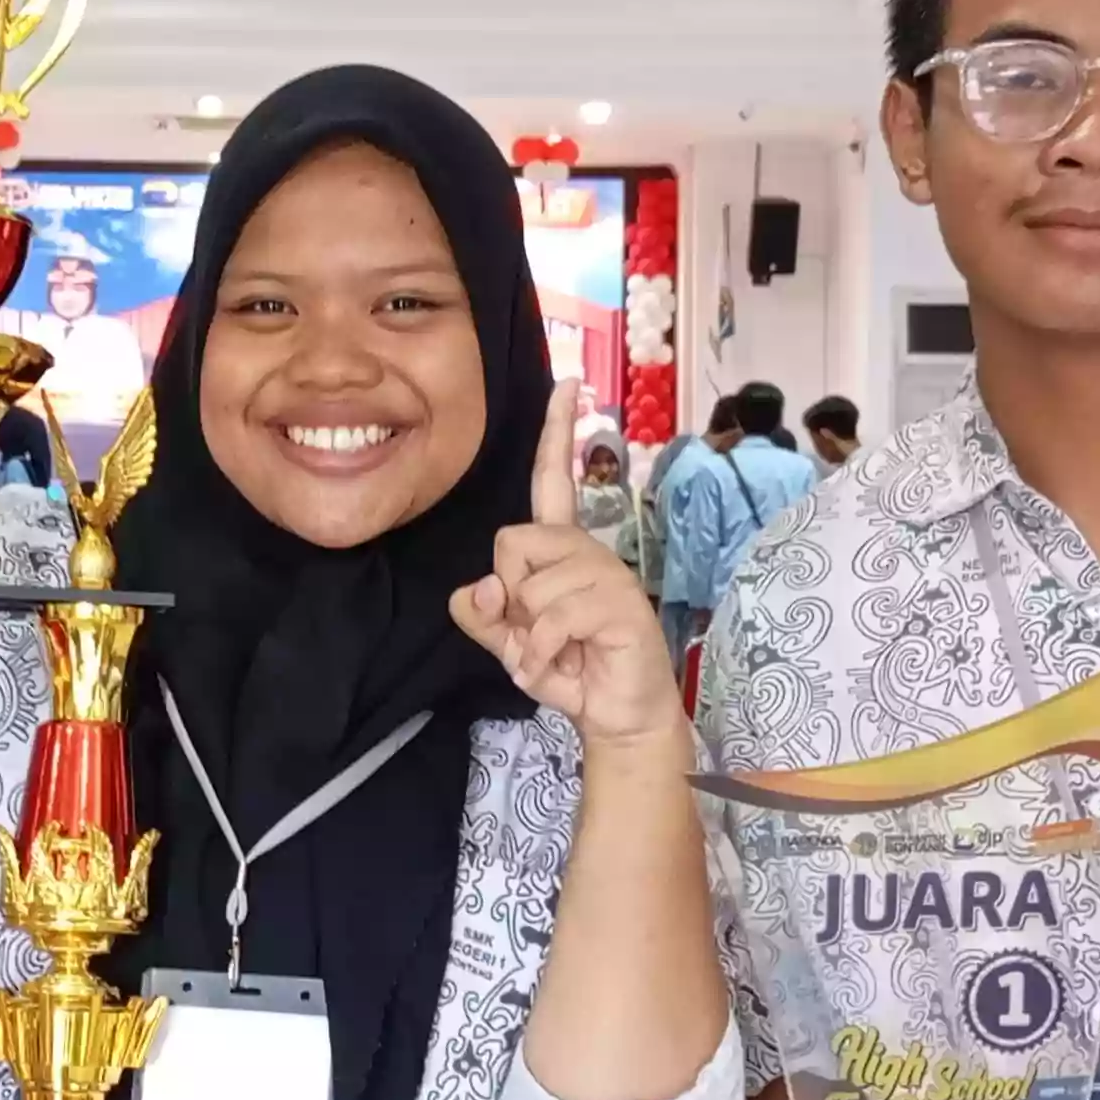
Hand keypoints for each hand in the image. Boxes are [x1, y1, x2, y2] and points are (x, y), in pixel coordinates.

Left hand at [451, 383, 681, 752]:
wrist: (616, 717)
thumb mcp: (507, 641)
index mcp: (562, 548)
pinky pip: (551, 617)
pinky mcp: (620, 605)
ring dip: (526, 636)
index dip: (556, 431)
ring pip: (529, 586)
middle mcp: (587, 550)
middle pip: (512, 541)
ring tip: (556, 653)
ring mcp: (608, 575)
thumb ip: (479, 614)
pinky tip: (562, 667)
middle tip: (536, 632)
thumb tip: (480, 585)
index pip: (553, 479)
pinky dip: (540, 654)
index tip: (567, 382)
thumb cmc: (566, 668)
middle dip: (508, 595)